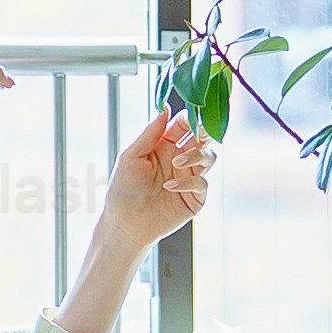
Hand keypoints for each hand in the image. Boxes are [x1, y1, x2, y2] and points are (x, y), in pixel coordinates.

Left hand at [49, 108, 213, 332]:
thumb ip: (150, 133)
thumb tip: (165, 107)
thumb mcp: (131, 156)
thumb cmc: (123, 190)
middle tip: (199, 131)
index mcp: (164, 146)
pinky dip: (189, 182)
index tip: (193, 113)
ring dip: (197, 155)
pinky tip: (170, 187)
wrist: (124, 224)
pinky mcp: (195, 198)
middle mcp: (179, 159)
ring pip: (209, 156)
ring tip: (177, 164)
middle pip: (202, 137)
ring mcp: (189, 178)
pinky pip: (202, 183)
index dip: (190, 117)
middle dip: (204, 131)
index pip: (183, 125)